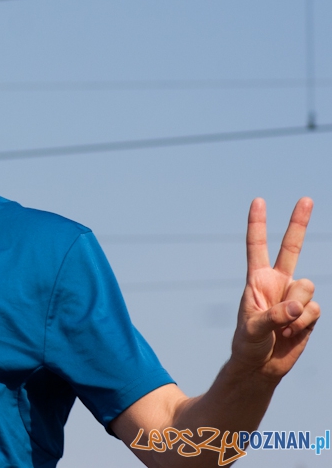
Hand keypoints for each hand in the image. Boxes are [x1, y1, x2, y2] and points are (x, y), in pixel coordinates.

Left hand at [231, 197, 319, 379]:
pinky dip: (303, 325)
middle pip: (291, 248)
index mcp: (257, 280)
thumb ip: (273, 317)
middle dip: (299, 223)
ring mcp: (296, 296)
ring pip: (307, 287)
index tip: (258, 201)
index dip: (257, 224)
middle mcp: (278, 282)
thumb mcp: (252, 330)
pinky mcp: (309, 312)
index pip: (256, 247)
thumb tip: (298, 306)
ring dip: (296, 310)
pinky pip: (315, 310)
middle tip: (306, 198)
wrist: (263, 366)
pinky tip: (292, 334)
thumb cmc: (248, 344)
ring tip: (282, 327)